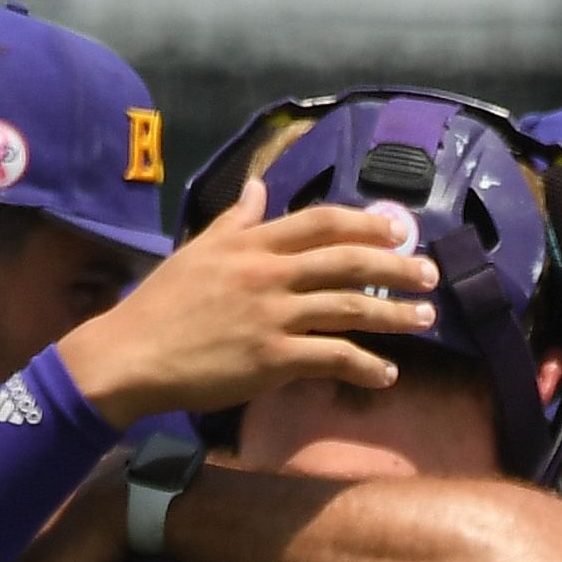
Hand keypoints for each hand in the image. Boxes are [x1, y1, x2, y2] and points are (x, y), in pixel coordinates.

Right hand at [55, 182, 438, 424]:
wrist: (132, 354)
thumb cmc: (163, 304)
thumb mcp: (199, 250)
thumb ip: (237, 220)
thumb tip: (260, 187)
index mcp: (253, 244)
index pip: (321, 222)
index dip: (366, 225)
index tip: (398, 231)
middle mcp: (269, 273)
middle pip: (348, 262)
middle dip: (397, 267)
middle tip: (429, 275)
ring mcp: (273, 316)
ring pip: (349, 309)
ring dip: (394, 316)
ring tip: (424, 320)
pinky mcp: (272, 359)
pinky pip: (332, 359)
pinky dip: (365, 367)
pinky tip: (387, 375)